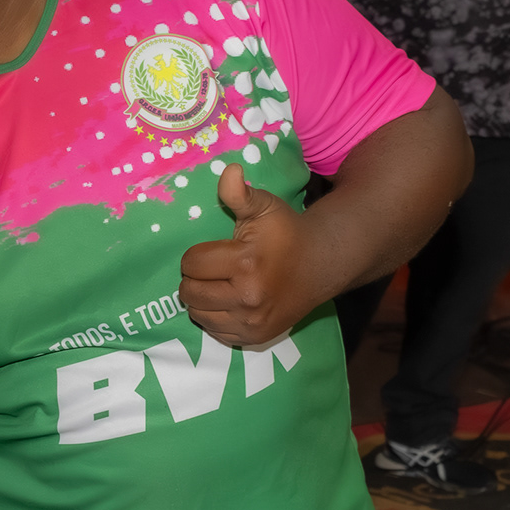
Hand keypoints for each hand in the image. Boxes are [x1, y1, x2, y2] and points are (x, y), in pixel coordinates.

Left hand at [180, 163, 323, 346]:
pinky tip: (229, 301)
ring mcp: (251, 323)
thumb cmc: (286, 233)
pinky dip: (214, 317)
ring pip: (197, 314)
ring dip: (202, 298)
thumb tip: (228, 171)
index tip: (217, 250)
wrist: (320, 265)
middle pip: (189, 292)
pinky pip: (213, 331)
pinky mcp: (253, 339)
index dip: (198, 254)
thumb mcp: (265, 207)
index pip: (191, 264)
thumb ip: (239, 193)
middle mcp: (247, 299)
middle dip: (196, 277)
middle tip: (215, 268)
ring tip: (220, 284)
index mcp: (246, 264)